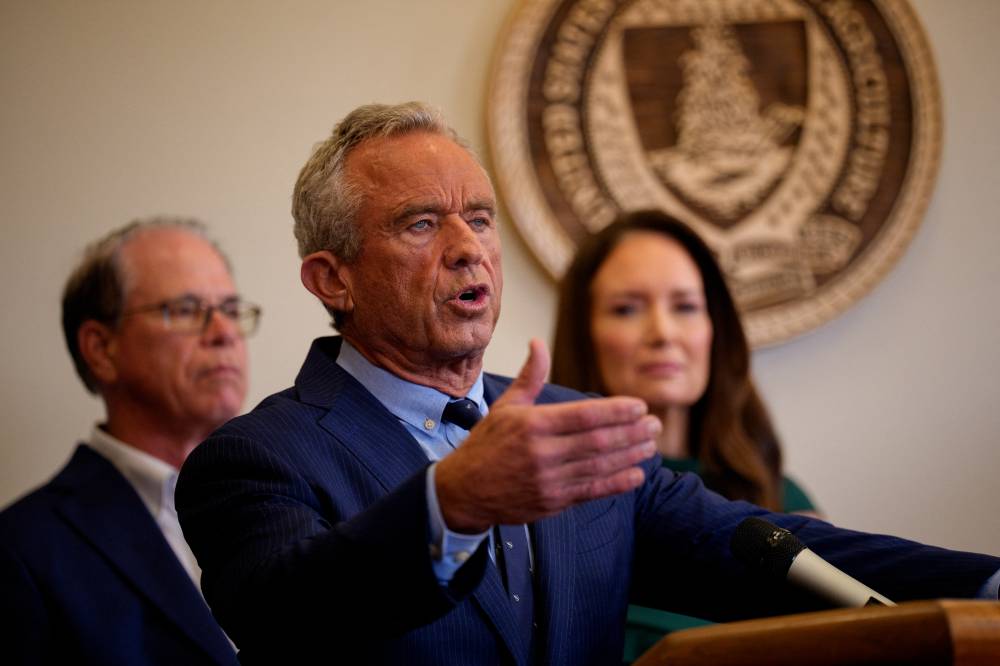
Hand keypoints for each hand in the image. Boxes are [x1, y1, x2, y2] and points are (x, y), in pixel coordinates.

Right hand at [434, 338, 659, 532]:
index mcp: (532, 424)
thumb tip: (538, 343)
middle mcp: (542, 452)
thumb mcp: (505, 407)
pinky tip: (636, 474)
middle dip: (632, 432)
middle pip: (598, 441)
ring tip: (651, 444)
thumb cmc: (486, 444)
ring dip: (630, 455)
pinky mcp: (552, 502)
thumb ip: (530, 377)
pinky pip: (591, 491)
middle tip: (655, 423)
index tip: (639, 406)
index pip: (584, 415)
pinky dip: (617, 483)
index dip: (616, 411)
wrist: (463, 490)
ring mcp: (549, 480)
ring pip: (600, 466)